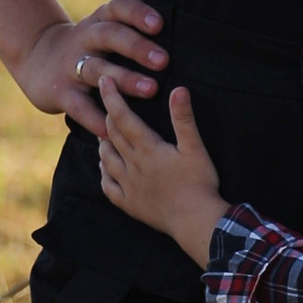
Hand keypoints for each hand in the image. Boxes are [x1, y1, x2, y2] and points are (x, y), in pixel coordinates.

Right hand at [11, 0, 165, 133]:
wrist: (37, 59)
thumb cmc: (91, 47)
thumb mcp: (106, 31)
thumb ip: (135, 33)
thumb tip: (187, 45)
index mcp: (101, 20)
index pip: (118, 9)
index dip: (137, 14)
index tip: (159, 24)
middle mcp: (86, 38)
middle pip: (109, 36)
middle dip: (136, 47)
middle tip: (163, 60)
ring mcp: (71, 65)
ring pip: (97, 69)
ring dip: (124, 79)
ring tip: (151, 90)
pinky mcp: (61, 92)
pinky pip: (79, 106)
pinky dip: (96, 119)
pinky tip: (114, 129)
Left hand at [97, 81, 227, 264]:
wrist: (195, 221)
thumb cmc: (199, 183)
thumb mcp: (195, 148)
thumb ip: (183, 118)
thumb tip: (178, 90)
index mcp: (147, 148)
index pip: (123, 117)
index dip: (111, 97)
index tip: (104, 81)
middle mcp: (132, 165)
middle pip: (112, 135)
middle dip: (107, 115)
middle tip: (106, 103)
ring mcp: (128, 186)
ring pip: (106, 158)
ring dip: (103, 142)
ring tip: (103, 133)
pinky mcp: (130, 204)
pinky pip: (108, 186)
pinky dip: (104, 173)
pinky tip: (105, 168)